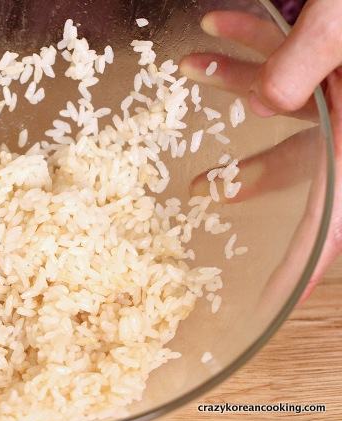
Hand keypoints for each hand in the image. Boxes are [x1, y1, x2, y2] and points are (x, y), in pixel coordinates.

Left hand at [181, 1, 341, 302]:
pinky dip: (255, 46)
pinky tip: (217, 26)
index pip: (334, 217)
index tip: (275, 298)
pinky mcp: (336, 59)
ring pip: (285, 103)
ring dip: (232, 82)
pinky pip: (292, 62)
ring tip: (188, 64)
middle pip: (300, 167)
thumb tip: (261, 104)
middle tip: (202, 190)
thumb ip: (307, 60)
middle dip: (247, 176)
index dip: (306, 263)